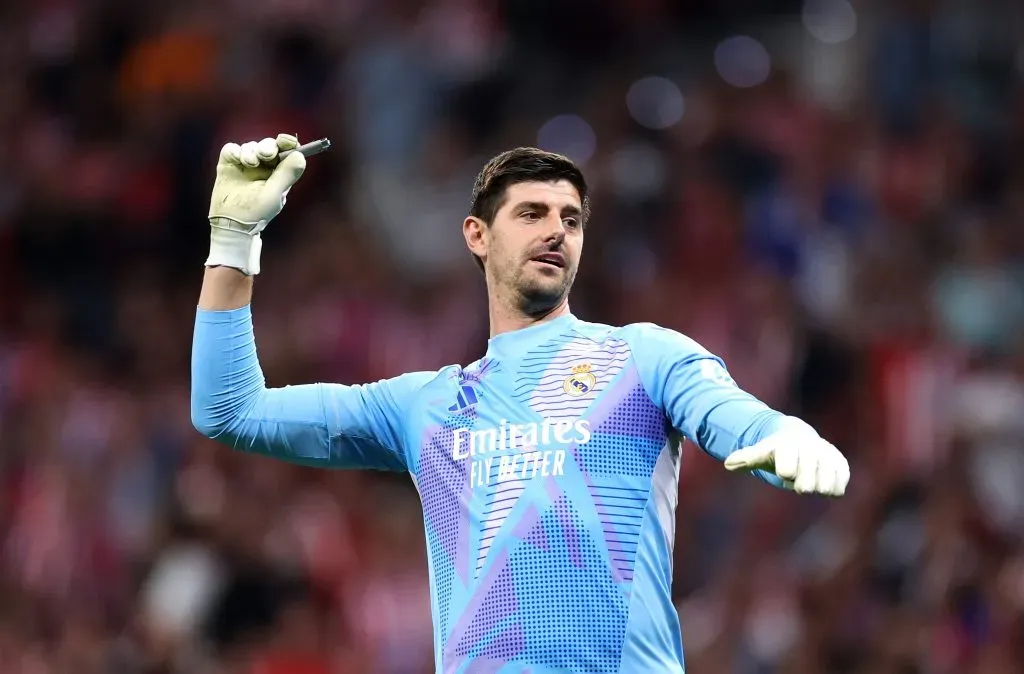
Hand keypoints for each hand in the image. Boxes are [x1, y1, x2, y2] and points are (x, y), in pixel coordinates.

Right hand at [205, 134, 306, 275]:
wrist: (232, 222)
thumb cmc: (257, 213)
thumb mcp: (274, 194)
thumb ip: (287, 175)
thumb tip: (300, 155)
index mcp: (279, 173)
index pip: (287, 152)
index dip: (288, 143)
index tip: (287, 141)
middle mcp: (264, 166)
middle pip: (269, 145)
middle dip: (268, 146)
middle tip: (265, 155)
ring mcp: (246, 164)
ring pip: (251, 145)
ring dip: (250, 151)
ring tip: (249, 163)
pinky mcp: (229, 164)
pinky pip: (232, 148)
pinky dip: (234, 150)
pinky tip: (237, 160)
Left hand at [724, 432, 849, 496]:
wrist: (800, 438)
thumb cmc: (777, 450)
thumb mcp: (761, 453)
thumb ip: (746, 458)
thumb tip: (727, 464)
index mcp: (790, 445)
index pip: (788, 470)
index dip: (786, 472)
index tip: (784, 470)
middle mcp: (812, 447)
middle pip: (808, 484)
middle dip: (802, 485)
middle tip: (799, 480)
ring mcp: (829, 456)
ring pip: (826, 487)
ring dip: (817, 488)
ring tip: (811, 479)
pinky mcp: (841, 464)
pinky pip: (840, 488)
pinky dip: (832, 489)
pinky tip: (823, 482)